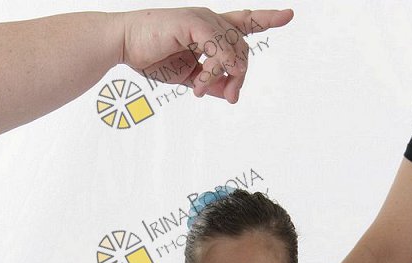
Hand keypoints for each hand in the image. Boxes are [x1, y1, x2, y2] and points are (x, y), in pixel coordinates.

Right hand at [119, 7, 293, 101]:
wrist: (123, 45)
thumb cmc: (151, 56)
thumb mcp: (188, 76)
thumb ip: (211, 82)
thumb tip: (231, 92)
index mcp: (209, 30)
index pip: (243, 22)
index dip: (266, 19)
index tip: (288, 15)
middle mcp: (209, 20)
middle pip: (243, 48)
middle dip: (241, 76)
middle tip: (230, 98)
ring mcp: (202, 18)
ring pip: (233, 48)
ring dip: (223, 75)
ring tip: (201, 90)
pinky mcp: (192, 22)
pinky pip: (217, 45)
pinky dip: (215, 66)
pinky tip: (202, 80)